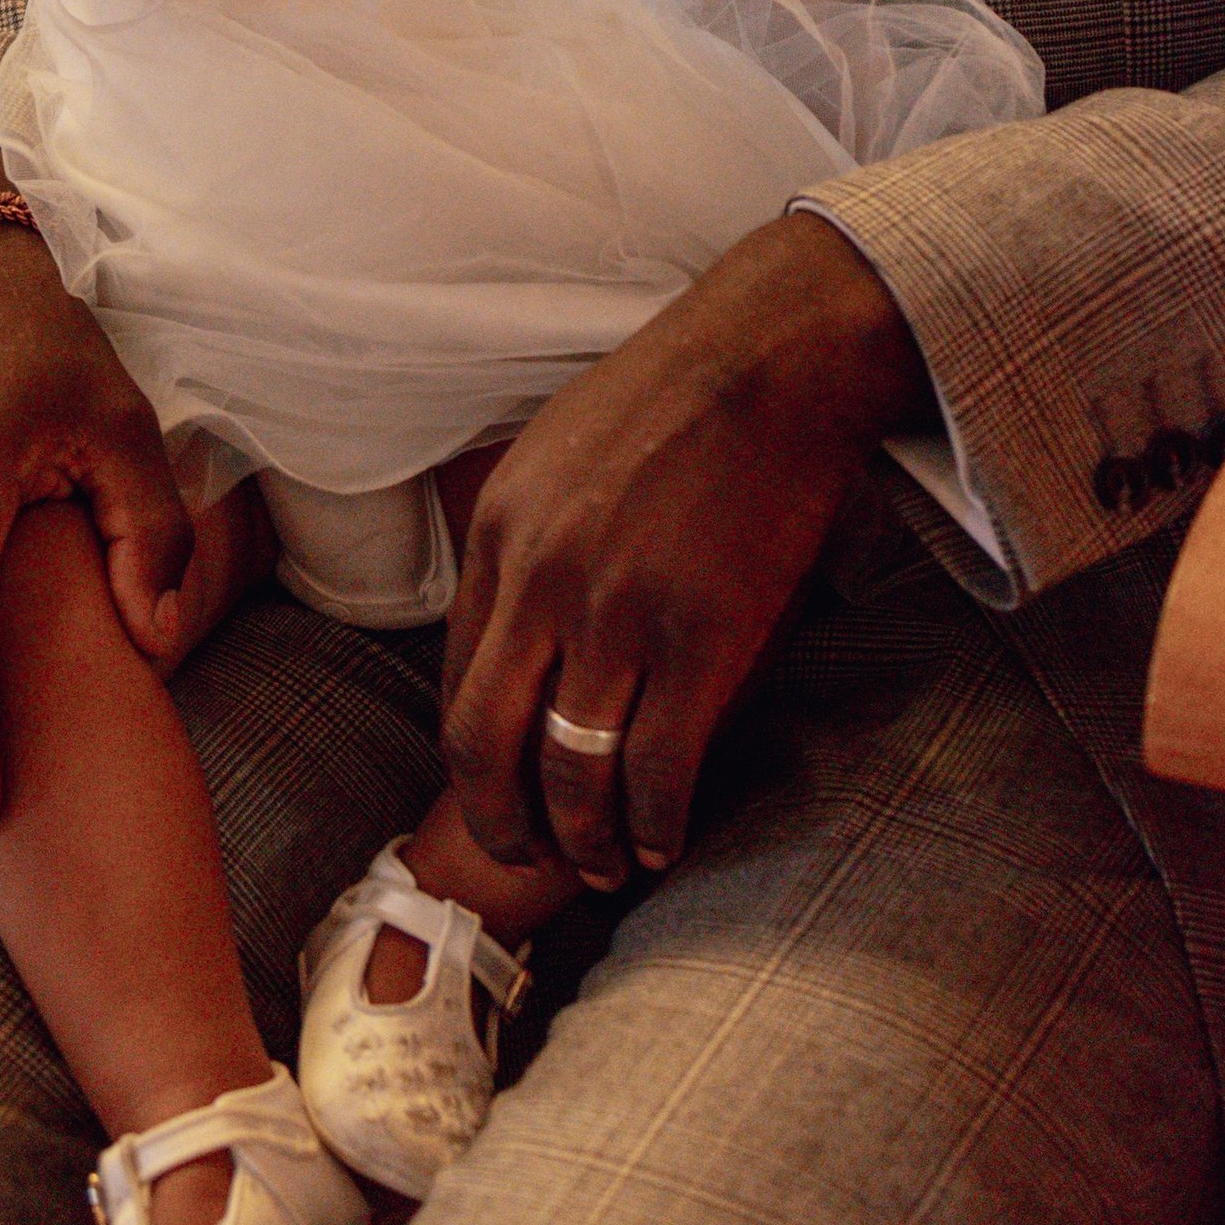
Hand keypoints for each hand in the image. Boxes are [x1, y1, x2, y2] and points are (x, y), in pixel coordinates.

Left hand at [441, 215, 927, 883]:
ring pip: (569, 767)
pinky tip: (660, 844)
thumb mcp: (557, 452)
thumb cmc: (676, 398)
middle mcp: (540, 578)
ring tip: (603, 867)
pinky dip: (651, 823)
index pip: (454, 675)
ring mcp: (617, 612)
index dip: (471, 754)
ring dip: (582, 837)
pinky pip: (657, 765)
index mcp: (499, 531)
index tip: (498, 789)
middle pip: (483, 740)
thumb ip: (530, 536)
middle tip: (525, 859)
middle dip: (499, 820)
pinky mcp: (700, 638)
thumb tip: (522, 618)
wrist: (770, 357)